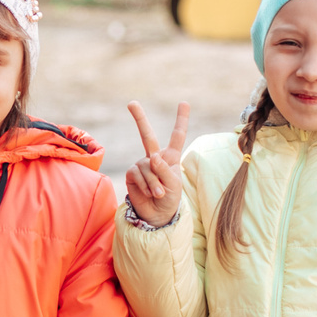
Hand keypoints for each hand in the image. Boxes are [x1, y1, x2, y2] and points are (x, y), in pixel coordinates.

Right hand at [123, 101, 190, 225]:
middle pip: (147, 135)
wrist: (157, 214)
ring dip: (154, 183)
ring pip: (147, 166)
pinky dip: (145, 185)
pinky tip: (148, 193)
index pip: (177, 136)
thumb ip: (164, 169)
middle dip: (139, 118)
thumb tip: (152, 156)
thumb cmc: (170, 198)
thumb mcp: (174, 184)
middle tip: (131, 103)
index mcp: (170, 156)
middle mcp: (154, 157)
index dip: (181, 120)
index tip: (184, 102)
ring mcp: (142, 164)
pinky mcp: (132, 174)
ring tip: (159, 194)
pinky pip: (137, 174)